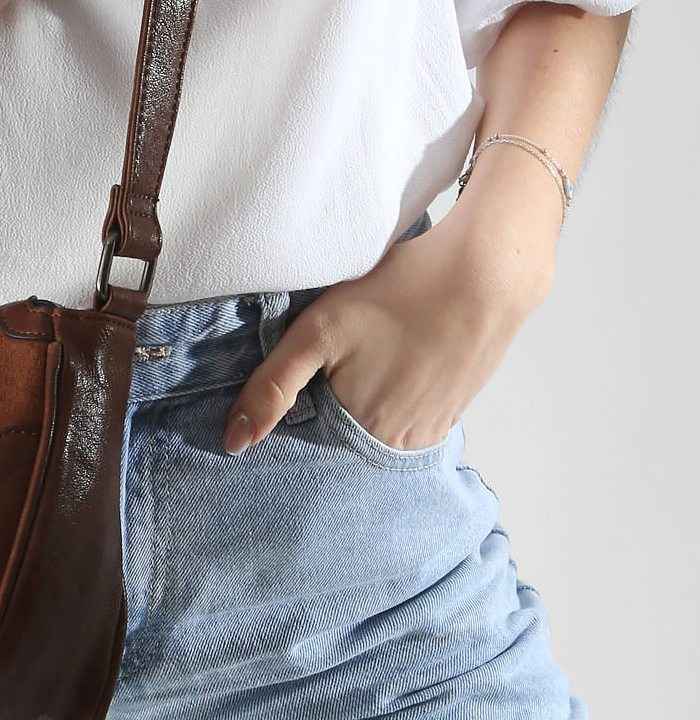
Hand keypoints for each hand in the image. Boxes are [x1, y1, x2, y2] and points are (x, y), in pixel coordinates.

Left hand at [222, 209, 548, 454]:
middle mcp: (400, 445)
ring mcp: (431, 429)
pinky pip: (407, 415)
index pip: (310, 443)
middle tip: (338, 358)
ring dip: (361, 403)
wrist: (484, 273)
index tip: (296, 384)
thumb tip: (234, 442)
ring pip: (374, 426)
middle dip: (327, 409)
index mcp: (364, 436)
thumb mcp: (318, 331)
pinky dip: (392, 395)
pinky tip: (392, 360)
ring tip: (366, 357)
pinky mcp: (451, 409)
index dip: (295, 415)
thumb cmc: (399, 294)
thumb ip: (273, 386)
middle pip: (343, 435)